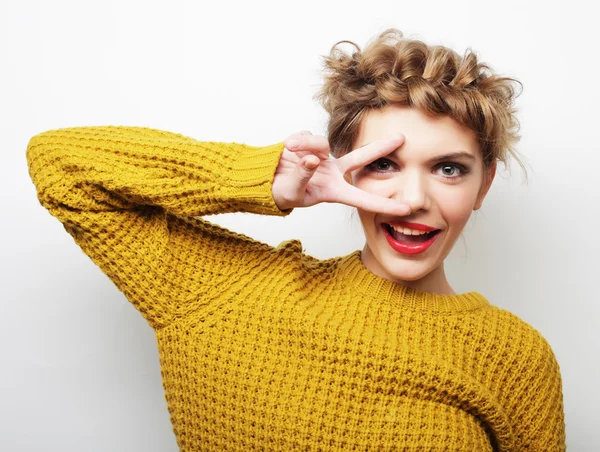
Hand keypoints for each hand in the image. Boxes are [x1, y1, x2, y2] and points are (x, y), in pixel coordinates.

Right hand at [272, 131, 409, 214]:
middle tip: (402, 138)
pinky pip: (306, 136)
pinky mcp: (309, 143)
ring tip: (290, 150)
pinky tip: (288, 148)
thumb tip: (314, 159)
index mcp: (333, 190)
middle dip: (381, 148)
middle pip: (361, 158)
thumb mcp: (290, 192)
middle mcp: (332, 172)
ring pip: (322, 143)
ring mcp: (322, 156)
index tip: (406, 208)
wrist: (263, 179)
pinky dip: (296, 141)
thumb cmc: (280, 193)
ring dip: (307, 145)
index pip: (362, 198)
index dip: (383, 204)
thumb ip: (302, 176)